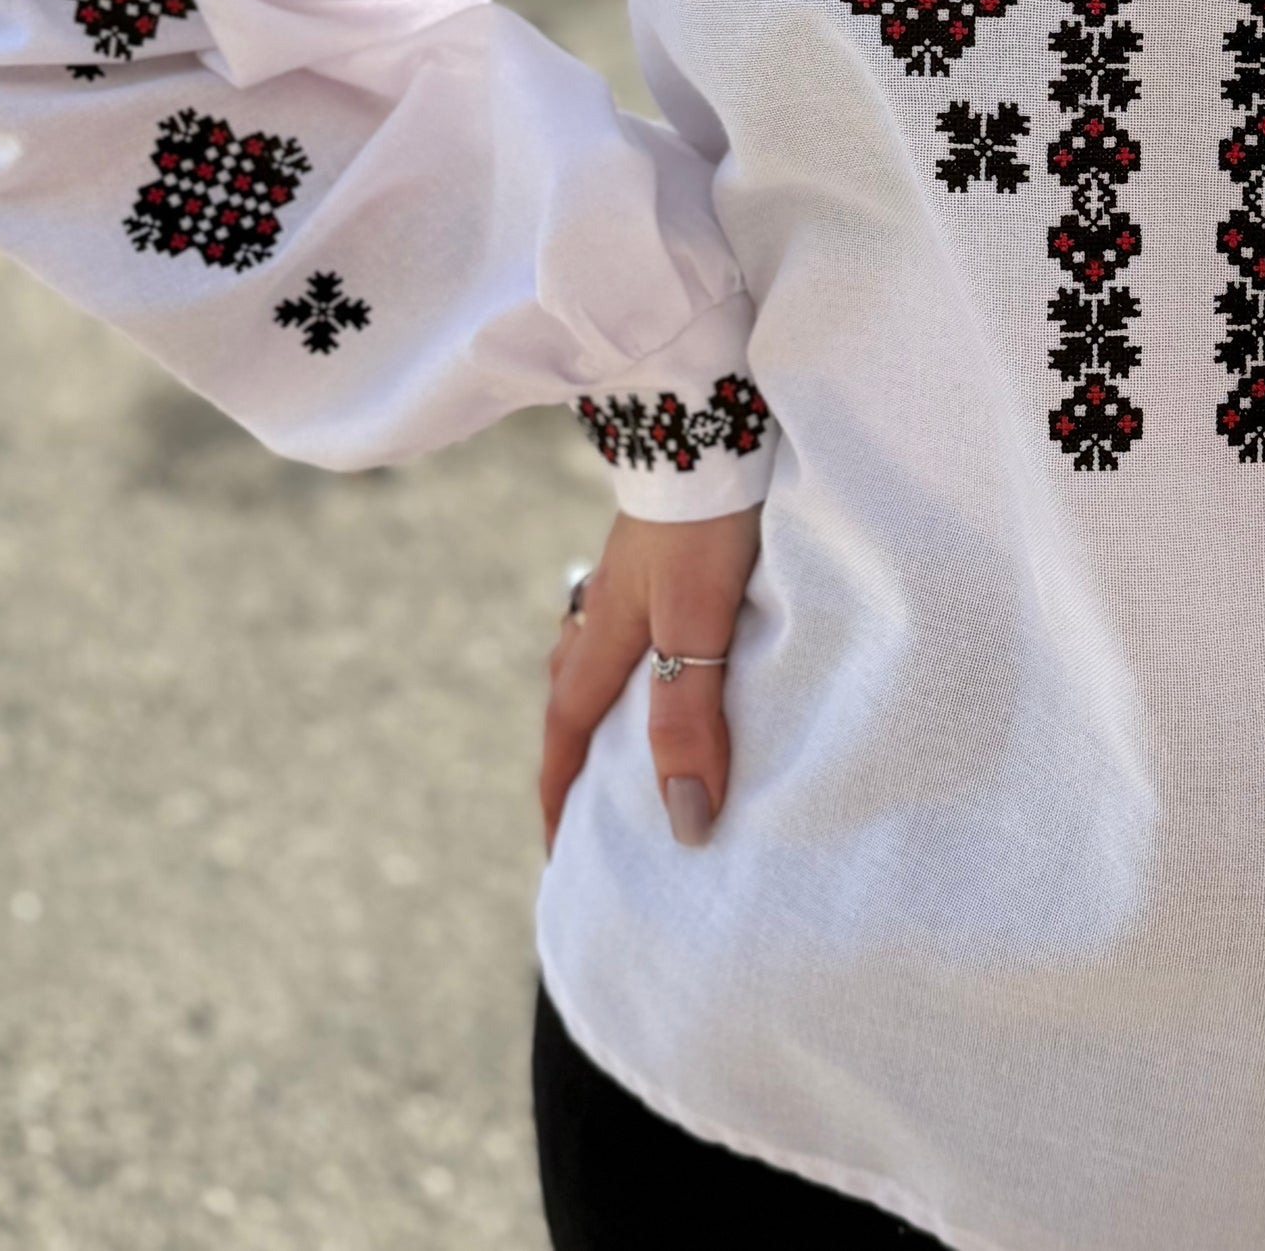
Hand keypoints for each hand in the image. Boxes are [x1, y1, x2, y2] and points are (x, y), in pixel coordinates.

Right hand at [539, 504, 761, 854]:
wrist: (707, 413)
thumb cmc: (703, 519)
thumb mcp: (698, 624)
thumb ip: (689, 716)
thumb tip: (685, 822)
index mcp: (604, 634)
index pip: (569, 732)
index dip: (561, 795)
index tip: (557, 851)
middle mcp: (606, 605)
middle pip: (572, 692)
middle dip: (573, 753)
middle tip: (586, 803)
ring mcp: (632, 571)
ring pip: (598, 650)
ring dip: (602, 698)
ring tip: (623, 732)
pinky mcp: (662, 544)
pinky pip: (633, 617)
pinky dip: (636, 653)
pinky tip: (667, 644)